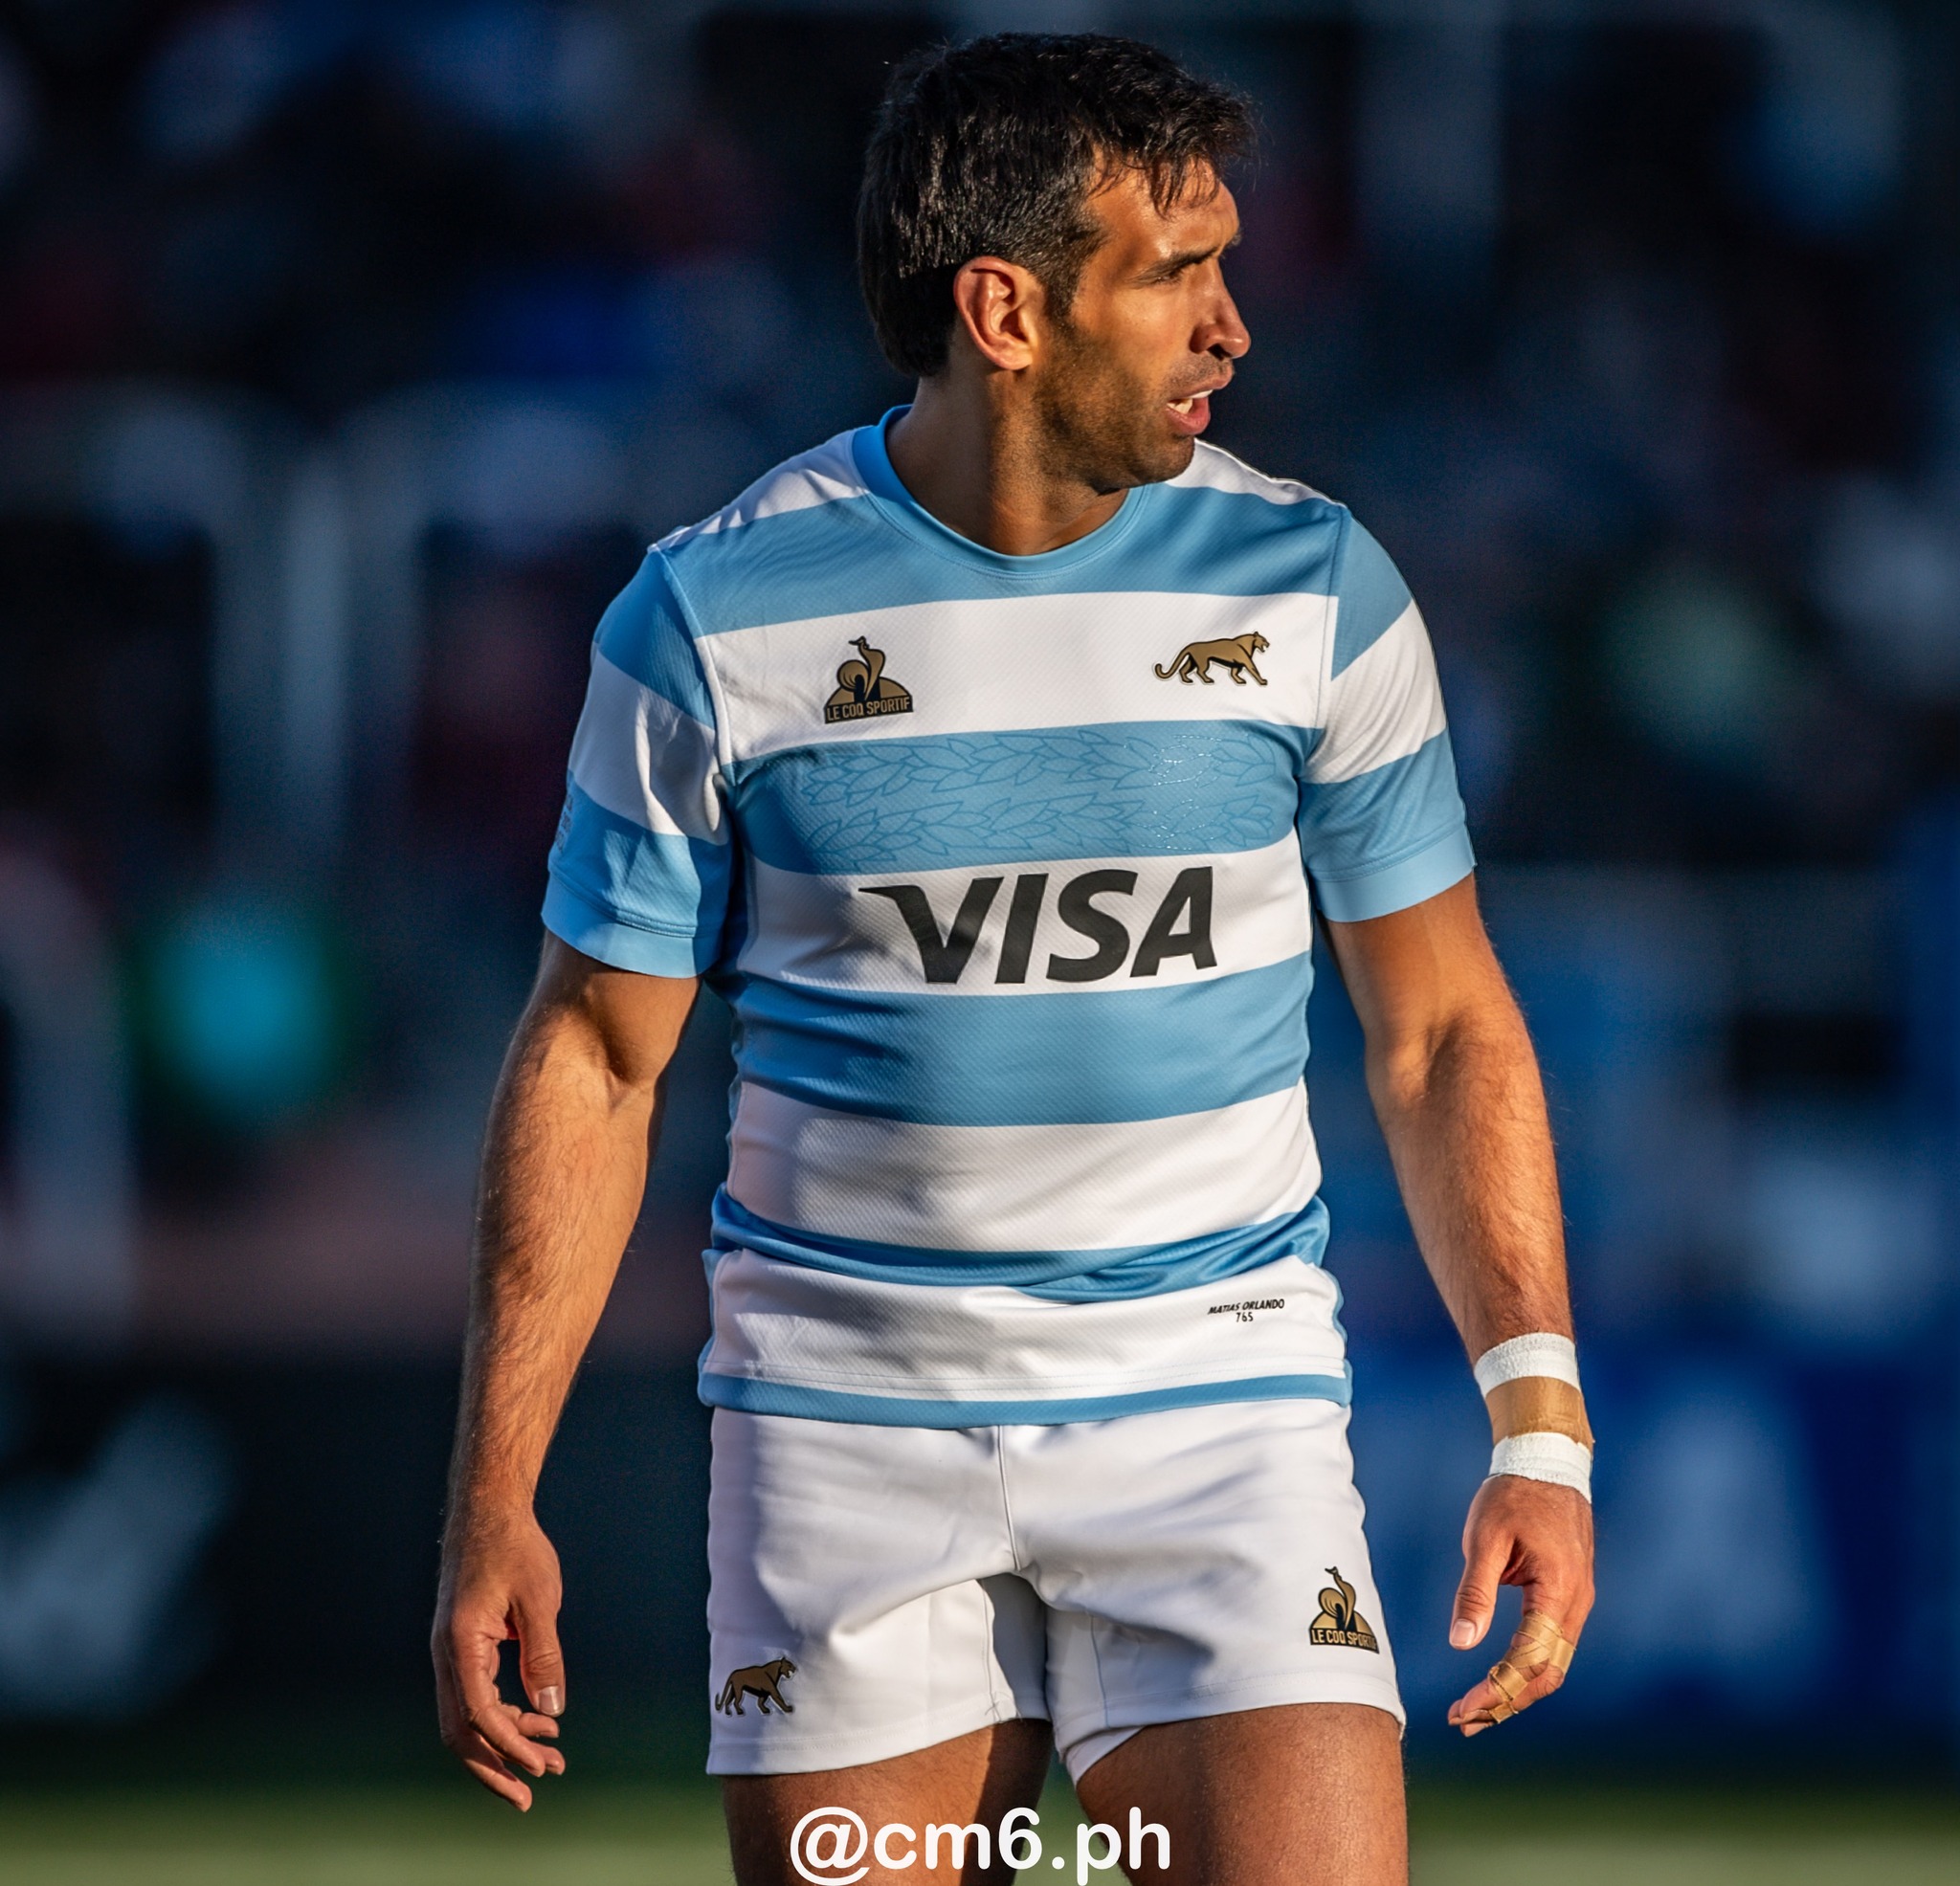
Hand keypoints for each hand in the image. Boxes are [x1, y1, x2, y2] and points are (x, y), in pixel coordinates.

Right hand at [433, 1508, 568, 1807]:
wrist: (489, 1511)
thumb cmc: (515, 1548)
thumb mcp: (540, 1599)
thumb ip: (544, 1655)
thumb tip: (551, 1709)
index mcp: (460, 1644)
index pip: (479, 1714)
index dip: (509, 1746)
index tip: (540, 1766)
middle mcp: (446, 1655)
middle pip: (461, 1731)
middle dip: (496, 1766)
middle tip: (533, 1794)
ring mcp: (450, 1653)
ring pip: (468, 1718)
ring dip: (506, 1742)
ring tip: (552, 1757)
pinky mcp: (462, 1647)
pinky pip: (477, 1695)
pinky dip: (505, 1715)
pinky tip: (539, 1719)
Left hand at [1444, 1474, 1593, 1736]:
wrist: (1547, 1462)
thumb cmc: (1513, 1496)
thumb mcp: (1485, 1539)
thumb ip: (1476, 1592)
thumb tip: (1461, 1643)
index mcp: (1557, 1590)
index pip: (1527, 1659)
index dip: (1495, 1690)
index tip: (1462, 1711)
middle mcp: (1576, 1603)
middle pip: (1547, 1673)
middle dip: (1507, 1702)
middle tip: (1465, 1722)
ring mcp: (1578, 1600)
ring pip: (1553, 1663)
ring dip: (1517, 1689)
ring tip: (1477, 1708)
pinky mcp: (1570, 1595)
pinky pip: (1553, 1644)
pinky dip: (1527, 1667)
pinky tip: (1499, 1675)